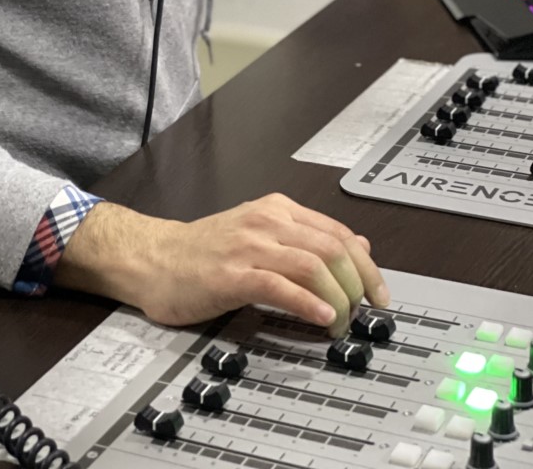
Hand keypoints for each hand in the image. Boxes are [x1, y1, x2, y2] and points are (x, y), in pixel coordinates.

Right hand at [51, 194, 388, 335]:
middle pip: (333, 247)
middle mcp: (267, 221)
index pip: (337, 233)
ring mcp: (249, 246)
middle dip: (359, 283)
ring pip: (312, 264)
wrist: (153, 258)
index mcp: (277, 210)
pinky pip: (279, 285)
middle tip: (365, 312)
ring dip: (338, 297)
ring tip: (344, 321)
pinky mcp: (232, 275)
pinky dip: (307, 302)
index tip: (379, 294)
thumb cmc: (204, 252)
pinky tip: (322, 317)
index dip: (366, 265)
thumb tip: (358, 246)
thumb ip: (307, 238)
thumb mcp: (261, 234)